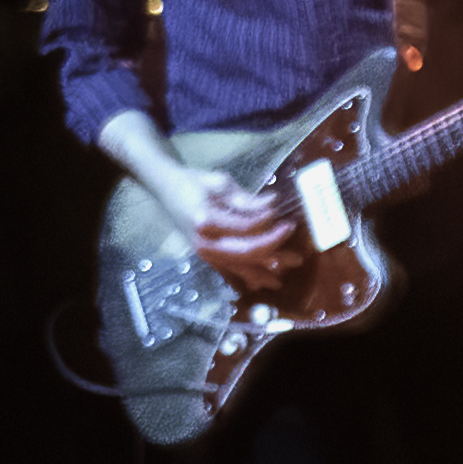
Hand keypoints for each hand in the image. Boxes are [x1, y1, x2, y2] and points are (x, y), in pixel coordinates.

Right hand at [179, 169, 303, 285]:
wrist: (166, 189)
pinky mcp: (205, 256)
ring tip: (290, 267)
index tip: (285, 217)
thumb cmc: (194, 182)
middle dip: (273, 249)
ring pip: (240, 265)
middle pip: (245, 251)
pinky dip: (248, 276)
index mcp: (205, 219)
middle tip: (296, 247)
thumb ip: (246, 199)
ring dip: (266, 269)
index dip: (268, 224)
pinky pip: (229, 270)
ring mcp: (203, 251)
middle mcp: (203, 241)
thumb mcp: (220, 183)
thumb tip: (273, 204)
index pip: (245, 227)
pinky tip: (266, 281)